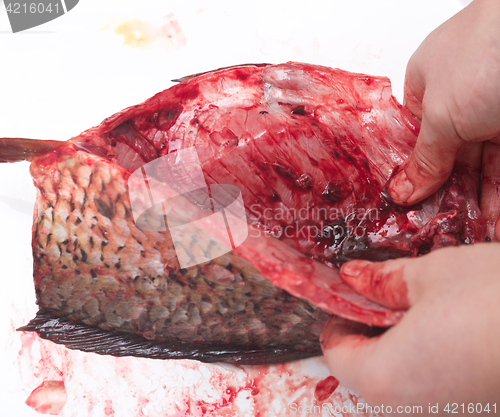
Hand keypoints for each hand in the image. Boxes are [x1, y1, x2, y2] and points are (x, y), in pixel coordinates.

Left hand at [320, 243, 499, 412]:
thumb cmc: (499, 298)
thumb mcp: (433, 276)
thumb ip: (384, 281)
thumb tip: (353, 277)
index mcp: (385, 379)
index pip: (337, 353)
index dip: (340, 319)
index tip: (356, 295)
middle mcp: (414, 414)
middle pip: (370, 372)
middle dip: (374, 334)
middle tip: (394, 297)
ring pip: (407, 385)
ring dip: (407, 349)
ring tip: (433, 312)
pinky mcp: (482, 411)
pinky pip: (441, 394)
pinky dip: (438, 365)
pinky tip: (463, 335)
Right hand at [388, 0, 499, 237]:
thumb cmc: (487, 55)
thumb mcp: (441, 116)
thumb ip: (425, 160)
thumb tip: (401, 192)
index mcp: (428, 88)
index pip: (413, 141)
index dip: (412, 176)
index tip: (410, 210)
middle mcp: (459, 101)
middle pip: (448, 159)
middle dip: (446, 196)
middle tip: (440, 230)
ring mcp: (493, 114)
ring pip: (481, 168)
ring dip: (476, 203)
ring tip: (470, 234)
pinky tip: (494, 222)